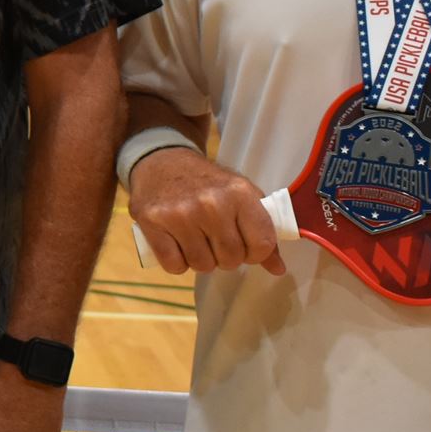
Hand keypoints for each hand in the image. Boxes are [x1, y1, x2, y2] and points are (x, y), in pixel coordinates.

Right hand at [127, 146, 284, 276]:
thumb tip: (278, 269)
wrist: (163, 162)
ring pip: (202, 265)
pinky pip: (174, 266)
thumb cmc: (207, 183)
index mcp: (239, 193)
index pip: (262, 245)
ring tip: (196, 240)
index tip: (245, 245)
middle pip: (231, 260)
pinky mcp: (152, 222)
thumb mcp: (241, 196)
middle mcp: (211, 203)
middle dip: (225, 257)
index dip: (256, 253)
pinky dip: (176, 262)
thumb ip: (262, 230)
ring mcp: (180, 213)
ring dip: (201, 260)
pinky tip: (176, 243)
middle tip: (215, 240)